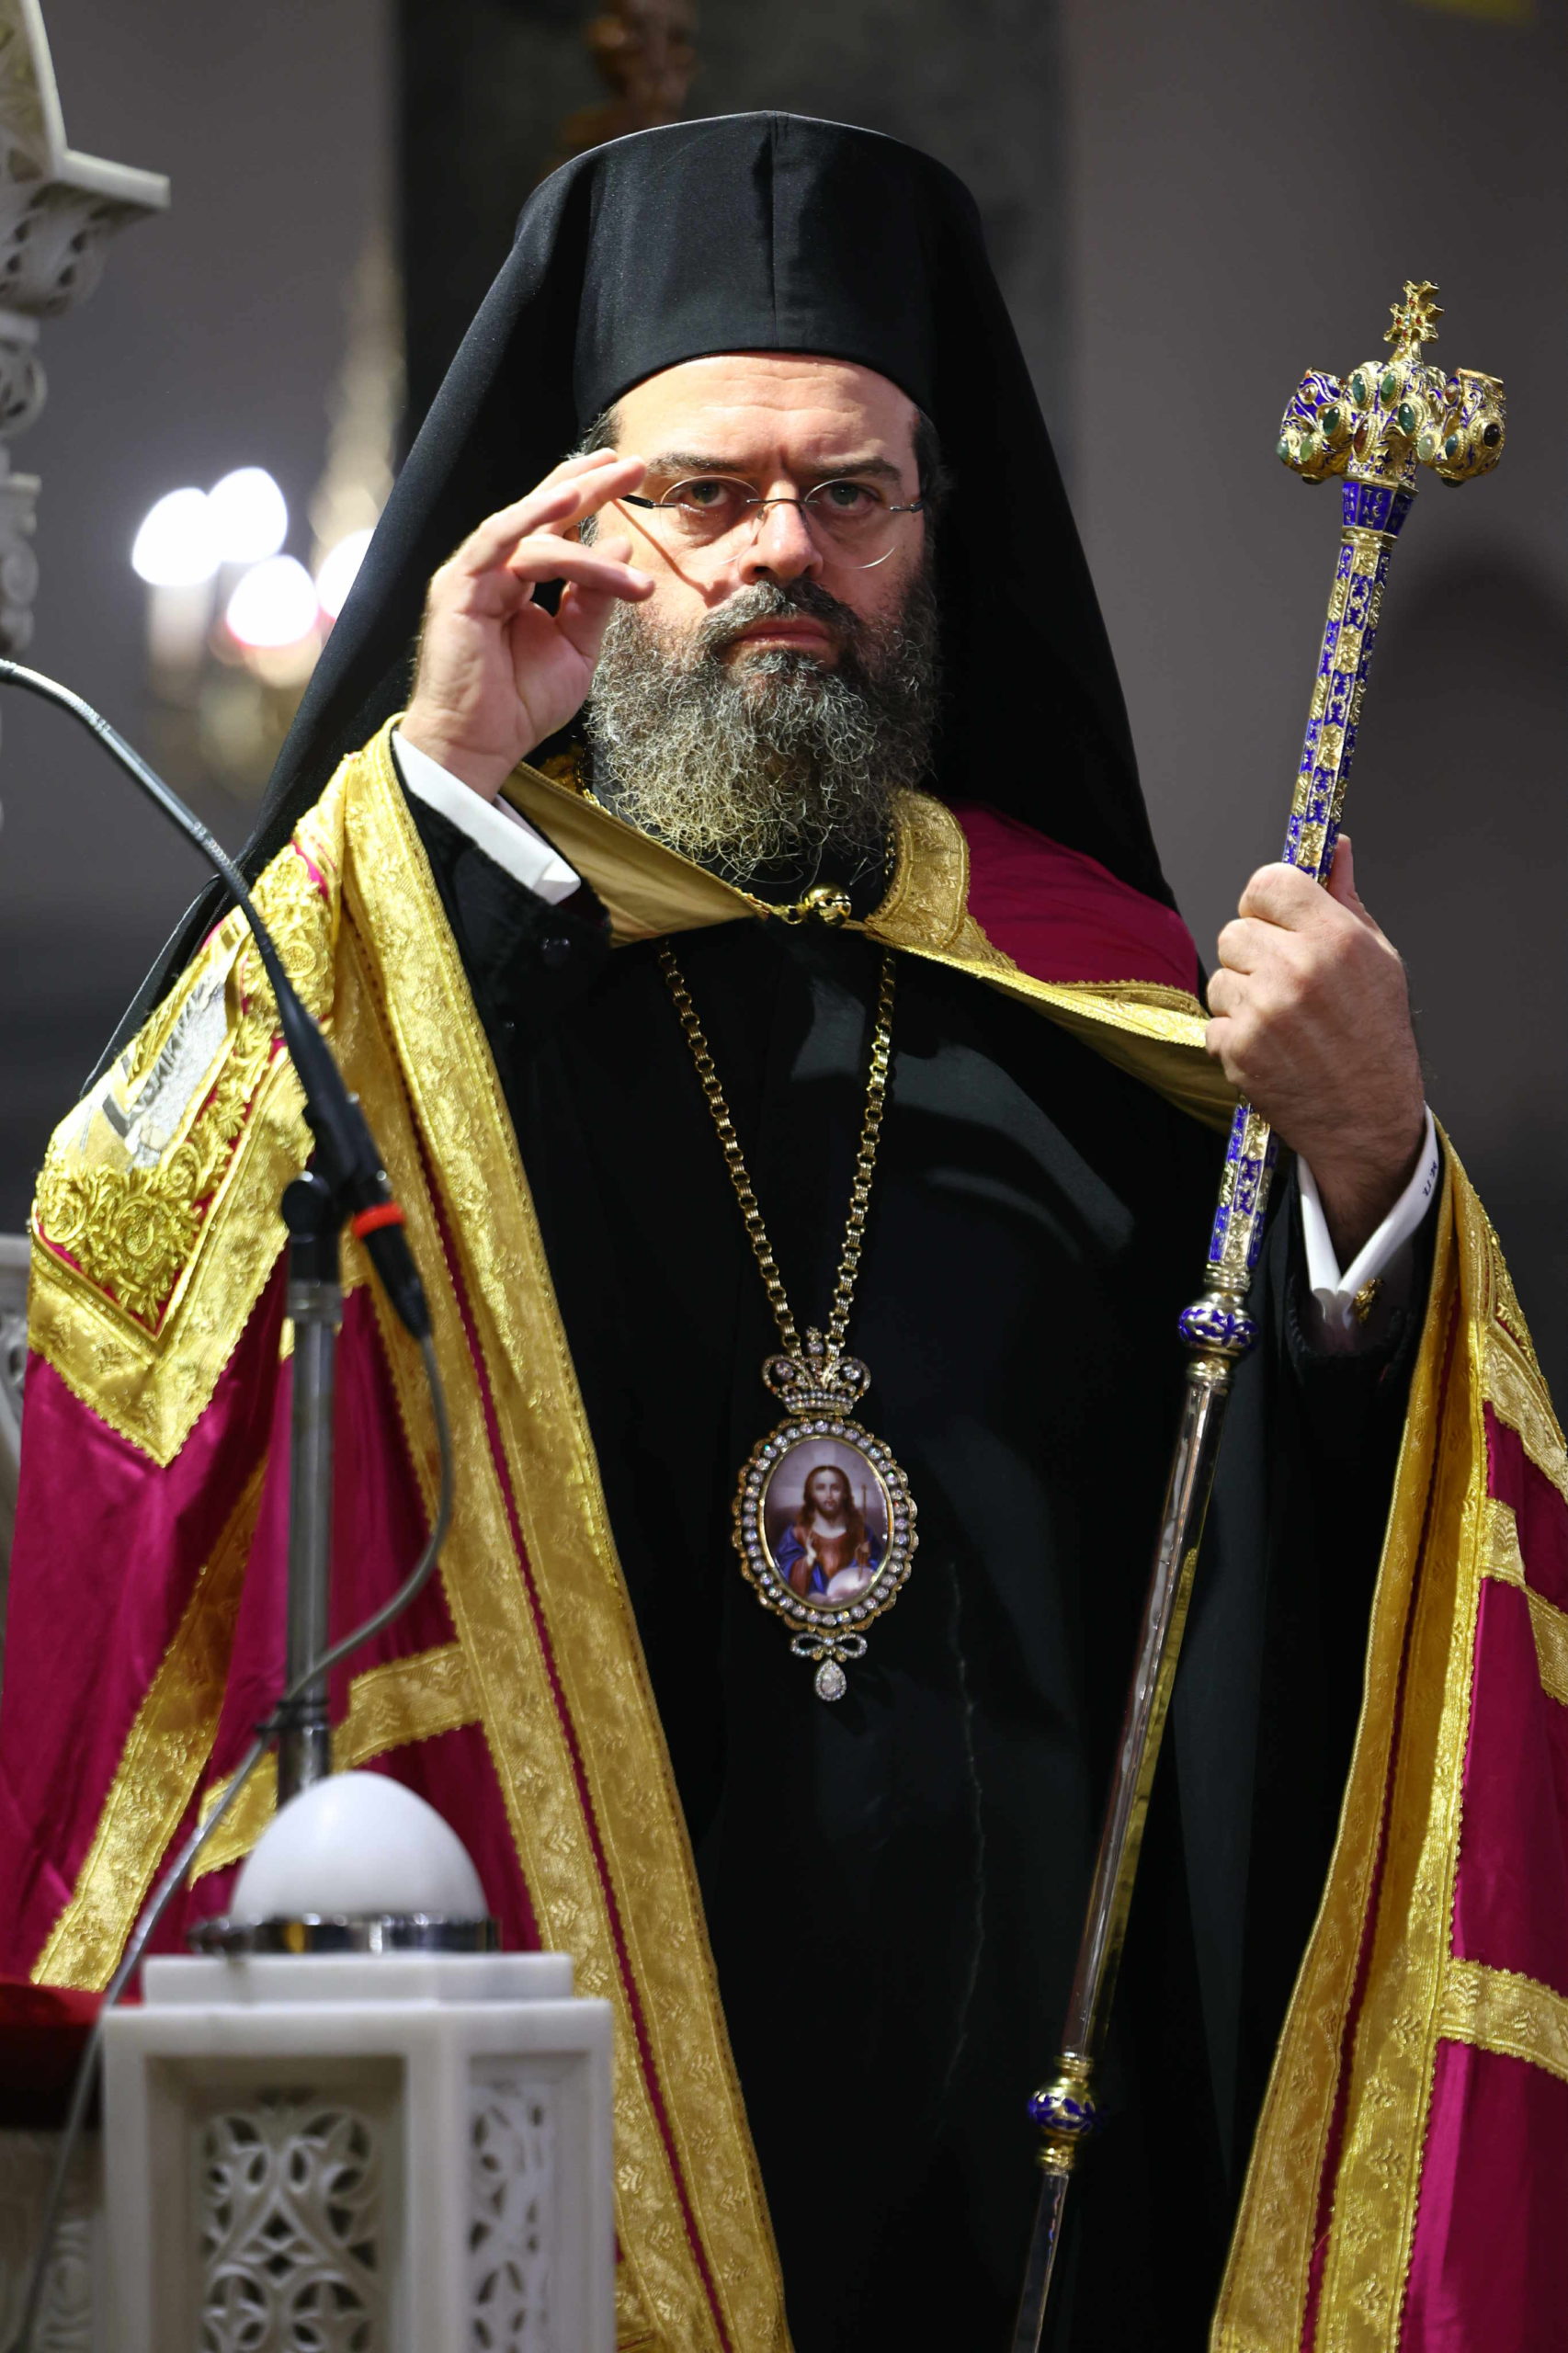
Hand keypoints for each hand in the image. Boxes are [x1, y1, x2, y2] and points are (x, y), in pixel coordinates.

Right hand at [400, 449, 653, 799]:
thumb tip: (620, 546)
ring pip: (533, 531)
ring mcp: (474, 576)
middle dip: (588, 485)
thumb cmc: (519, 706)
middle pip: (544, 515)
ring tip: (612, 479)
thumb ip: (594, 601)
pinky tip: (567, 501)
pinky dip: (531, 517)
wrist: (480, 745)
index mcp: (519, 583)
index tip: (632, 483)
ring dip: (572, 502)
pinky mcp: (459, 587)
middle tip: (632, 465)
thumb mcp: (575, 650)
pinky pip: (498, 540)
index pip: (558, 532)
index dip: (592, 502)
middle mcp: (495, 571)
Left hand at [1205, 836, 1424, 1262]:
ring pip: (1220, 976)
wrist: (1369, 1116)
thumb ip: (1346, 900)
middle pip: (1235, 930)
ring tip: (1282, 1019)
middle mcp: (1296, 969)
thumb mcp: (1379, 959)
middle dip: (1253, 953)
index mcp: (1334, 937)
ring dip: (1242, 995)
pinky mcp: (1238, 1049)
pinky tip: (1272, 1048)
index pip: (1267, 881)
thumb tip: (1335, 847)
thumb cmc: (1377, 1036)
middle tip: (1285, 982)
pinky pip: (1215, 1021)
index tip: (1275, 918)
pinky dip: (1235, 1036)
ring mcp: (1263, 1011)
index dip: (1266, 899)